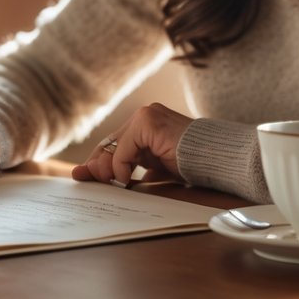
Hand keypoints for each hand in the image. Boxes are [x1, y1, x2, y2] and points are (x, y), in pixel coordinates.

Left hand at [72, 103, 191, 186]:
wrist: (216, 158)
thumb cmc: (192, 163)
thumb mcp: (156, 167)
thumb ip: (136, 168)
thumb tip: (113, 178)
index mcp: (147, 125)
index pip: (116, 142)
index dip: (100, 159)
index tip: (84, 174)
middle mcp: (144, 116)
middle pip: (111, 141)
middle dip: (97, 163)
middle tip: (82, 177)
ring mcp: (146, 116)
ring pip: (115, 144)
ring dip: (107, 167)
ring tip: (107, 183)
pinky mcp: (148, 122)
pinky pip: (124, 148)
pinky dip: (120, 166)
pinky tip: (123, 180)